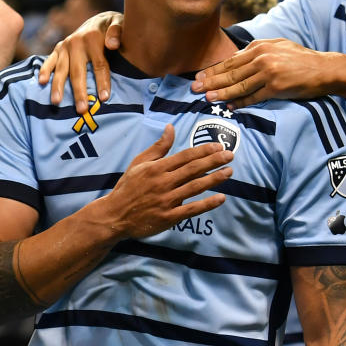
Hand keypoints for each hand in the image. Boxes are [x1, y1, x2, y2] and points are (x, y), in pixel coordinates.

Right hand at [37, 11, 122, 112]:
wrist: (98, 20)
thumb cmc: (112, 28)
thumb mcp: (119, 23)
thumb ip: (117, 32)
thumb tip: (112, 44)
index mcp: (93, 38)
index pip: (99, 65)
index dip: (102, 82)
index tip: (104, 99)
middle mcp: (76, 42)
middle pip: (78, 71)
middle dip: (79, 92)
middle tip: (82, 110)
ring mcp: (65, 46)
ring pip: (62, 69)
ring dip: (58, 86)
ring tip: (57, 102)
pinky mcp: (58, 49)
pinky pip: (50, 61)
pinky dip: (45, 70)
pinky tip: (42, 82)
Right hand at [95, 125, 231, 237]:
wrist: (114, 215)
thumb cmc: (127, 187)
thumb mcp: (139, 163)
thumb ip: (158, 147)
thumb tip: (171, 127)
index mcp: (156, 168)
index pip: (185, 156)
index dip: (204, 150)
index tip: (219, 146)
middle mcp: (163, 182)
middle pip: (193, 169)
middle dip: (214, 161)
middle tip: (230, 155)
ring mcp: (166, 200)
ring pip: (195, 187)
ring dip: (215, 179)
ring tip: (229, 172)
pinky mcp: (168, 217)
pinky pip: (191, 209)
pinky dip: (207, 204)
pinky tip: (221, 198)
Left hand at [193, 39, 338, 107]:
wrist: (325, 69)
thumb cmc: (301, 59)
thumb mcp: (277, 46)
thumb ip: (256, 51)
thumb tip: (236, 58)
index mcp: (259, 47)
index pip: (230, 60)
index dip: (213, 70)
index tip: (199, 77)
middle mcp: (262, 58)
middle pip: (230, 72)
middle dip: (210, 81)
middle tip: (194, 89)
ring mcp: (269, 73)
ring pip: (239, 85)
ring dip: (221, 93)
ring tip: (207, 98)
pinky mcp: (276, 88)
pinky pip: (254, 97)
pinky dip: (240, 102)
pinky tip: (229, 106)